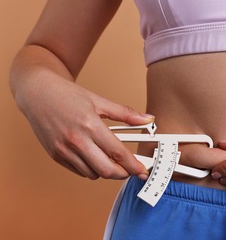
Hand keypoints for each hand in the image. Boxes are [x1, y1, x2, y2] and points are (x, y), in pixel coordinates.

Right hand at [19, 73, 152, 179]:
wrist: (37, 93)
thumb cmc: (68, 95)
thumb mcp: (100, 101)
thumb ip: (126, 113)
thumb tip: (148, 119)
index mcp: (90, 125)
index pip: (117, 153)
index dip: (133, 165)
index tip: (143, 171)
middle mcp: (76, 140)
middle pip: (106, 170)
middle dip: (122, 173)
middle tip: (130, 169)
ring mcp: (63, 150)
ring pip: (92, 174)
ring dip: (106, 171)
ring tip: (111, 159)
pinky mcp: (55, 155)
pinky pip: (78, 171)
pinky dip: (90, 169)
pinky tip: (94, 157)